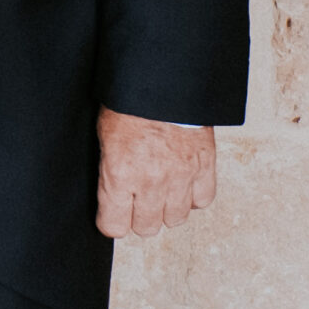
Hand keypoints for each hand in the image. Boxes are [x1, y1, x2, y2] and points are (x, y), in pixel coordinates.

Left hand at [95, 108, 215, 237]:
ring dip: (166, 208)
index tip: (112, 213)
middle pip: (146, 228)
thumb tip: (111, 194)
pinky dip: (192, 196)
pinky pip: (201, 201)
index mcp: (119, 174)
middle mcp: (150, 182)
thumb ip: (109, 171)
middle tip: (136, 199)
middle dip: (138, 216)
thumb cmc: (127, 101)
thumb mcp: (104, 136)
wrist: (162, 80)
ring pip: (174, 219)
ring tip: (160, 189)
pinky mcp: (204, 167)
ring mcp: (180, 177)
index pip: (114, 226)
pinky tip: (182, 182)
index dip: (111, 220)